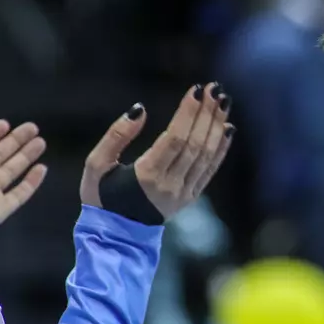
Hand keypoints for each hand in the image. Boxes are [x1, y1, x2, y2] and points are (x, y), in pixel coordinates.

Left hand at [0, 81, 48, 226]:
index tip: (6, 124)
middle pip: (0, 154)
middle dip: (16, 140)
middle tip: (32, 128)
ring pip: (12, 170)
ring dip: (26, 155)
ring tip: (41, 142)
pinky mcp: (1, 207)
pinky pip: (20, 193)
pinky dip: (32, 181)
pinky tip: (42, 169)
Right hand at [81, 84, 233, 220]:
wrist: (114, 236)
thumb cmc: (101, 196)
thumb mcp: (96, 165)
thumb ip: (116, 136)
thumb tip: (140, 109)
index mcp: (146, 176)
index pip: (175, 139)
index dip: (188, 113)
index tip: (197, 89)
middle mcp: (169, 185)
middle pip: (194, 144)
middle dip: (206, 114)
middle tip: (215, 88)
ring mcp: (183, 194)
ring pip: (206, 156)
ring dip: (216, 126)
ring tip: (223, 102)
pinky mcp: (190, 198)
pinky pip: (210, 170)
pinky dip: (221, 149)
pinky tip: (227, 128)